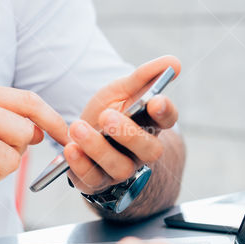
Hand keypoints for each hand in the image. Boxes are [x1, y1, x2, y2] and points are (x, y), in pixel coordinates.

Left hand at [64, 56, 180, 193]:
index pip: (166, 119)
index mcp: (150, 124)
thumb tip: (174, 61)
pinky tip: (70, 149)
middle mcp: (141, 152)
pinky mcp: (97, 182)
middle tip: (107, 117)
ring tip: (78, 128)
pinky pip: (92, 180)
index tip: (156, 100)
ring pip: (119, 167)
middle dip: (129, 134)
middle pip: (148, 150)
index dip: (165, 111)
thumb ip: (144, 76)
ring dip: (98, 148)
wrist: (84, 136)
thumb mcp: (122, 90)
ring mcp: (120, 169)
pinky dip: (80, 165)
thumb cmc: (109, 111)